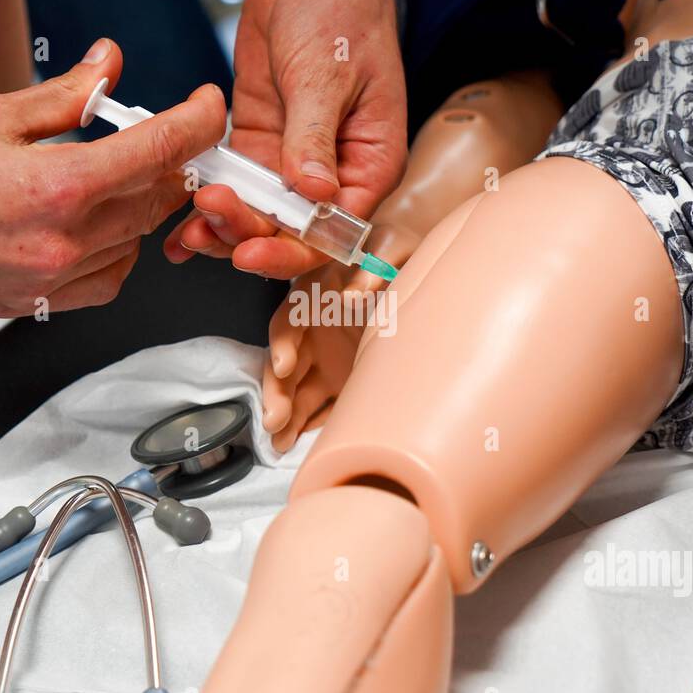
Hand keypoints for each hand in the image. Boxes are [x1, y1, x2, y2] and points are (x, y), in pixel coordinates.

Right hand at [0, 39, 226, 315]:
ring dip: (140, 209)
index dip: (198, 123)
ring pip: (135, 245)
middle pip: (155, 201)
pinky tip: (95, 227)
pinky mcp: (28, 305)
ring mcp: (44, 281)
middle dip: (169, 163)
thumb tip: (108, 64)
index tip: (208, 108)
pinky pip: (103, 284)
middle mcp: (57, 243)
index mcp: (54, 187)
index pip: (160, 151)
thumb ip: (67, 95)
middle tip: (161, 135)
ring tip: (113, 178)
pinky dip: (115, 254)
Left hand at [164, 0, 406, 279]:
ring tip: (187, 229)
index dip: (293, 248)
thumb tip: (314, 190)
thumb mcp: (328, 74)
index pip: (334, 230)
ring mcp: (292, 161)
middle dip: (247, 235)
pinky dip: (209, 199)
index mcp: (369, 164)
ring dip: (223, 225)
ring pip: (258, 215)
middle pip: (291, 231)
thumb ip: (315, 136)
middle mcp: (334, 173)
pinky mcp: (259, 145)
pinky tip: (180, 213)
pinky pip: (234, 185)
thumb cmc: (343, 12)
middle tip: (207, 222)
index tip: (252, 252)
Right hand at [261, 223, 417, 450]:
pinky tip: (304, 445)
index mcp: (316, 293)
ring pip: (299, 390)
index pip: (290, 319)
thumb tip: (351, 297)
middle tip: (275, 421)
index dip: (283, 342)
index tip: (284, 365)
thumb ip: (372, 268)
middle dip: (277, 392)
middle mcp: (315, 329)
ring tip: (279, 446)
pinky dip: (314, 424)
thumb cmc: (396, 250)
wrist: (418, 267)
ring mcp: (328, 358)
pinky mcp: (344, 380)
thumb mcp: (389, 247)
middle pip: (286, 362)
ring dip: (288, 416)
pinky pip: (325, 405)